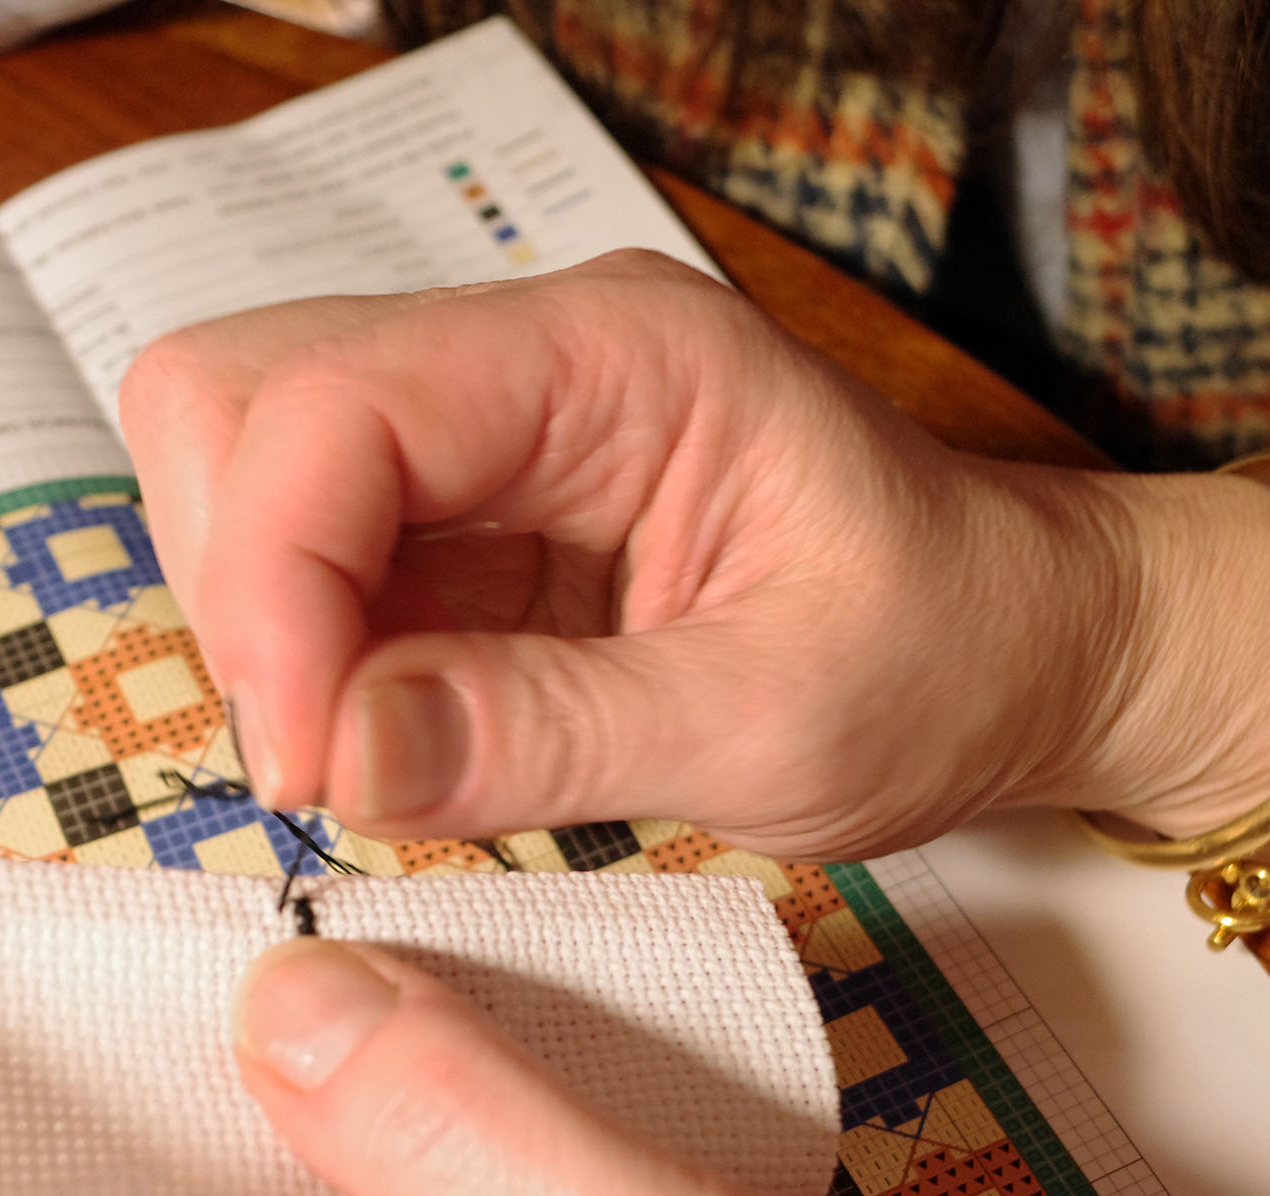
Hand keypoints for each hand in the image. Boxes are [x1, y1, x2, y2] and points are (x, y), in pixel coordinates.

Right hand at [120, 251, 1269, 857]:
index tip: (307, 765)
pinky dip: (312, 674)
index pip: (336, 405)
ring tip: (370, 765)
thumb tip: (341, 763)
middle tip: (326, 763)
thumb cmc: (947, 657)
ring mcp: (486, 442)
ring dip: (263, 636)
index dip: (272, 584)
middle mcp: (525, 365)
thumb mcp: (778, 723)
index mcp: (616, 357)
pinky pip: (317, 576)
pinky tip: (399, 755)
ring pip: (249, 481)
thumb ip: (554, 733)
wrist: (1029, 650)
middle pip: (241, 403)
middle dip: (240, 592)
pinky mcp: (470, 531)